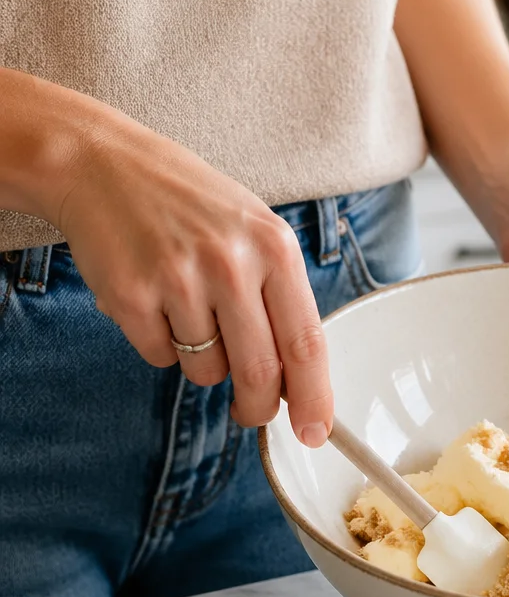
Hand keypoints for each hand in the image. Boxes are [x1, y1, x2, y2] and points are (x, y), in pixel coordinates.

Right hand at [56, 119, 333, 446]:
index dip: (314, 396)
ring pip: (206, 370)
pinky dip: (159, 343)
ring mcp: (178, 279)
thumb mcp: (253, 231)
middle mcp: (230, 263)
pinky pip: (158, 357)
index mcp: (274, 247)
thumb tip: (296, 379)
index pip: (305, 341)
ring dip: (202, 362)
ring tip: (188, 310)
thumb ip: (279, 296)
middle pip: (259, 372)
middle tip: (252, 412)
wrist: (103, 165)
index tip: (316, 431)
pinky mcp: (129, 296)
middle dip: (258, 407)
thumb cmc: (190, 205)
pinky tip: (153, 300)